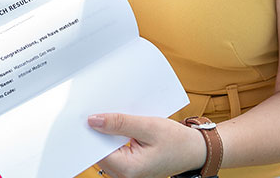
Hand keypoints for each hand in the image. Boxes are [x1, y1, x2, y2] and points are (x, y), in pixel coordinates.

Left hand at [90, 113, 206, 177]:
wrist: (195, 151)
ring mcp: (126, 174)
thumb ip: (120, 123)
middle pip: (99, 152)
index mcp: (128, 170)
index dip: (90, 133)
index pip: (97, 151)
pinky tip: (118, 125)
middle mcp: (124, 176)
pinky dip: (114, 138)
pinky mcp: (129, 168)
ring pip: (105, 151)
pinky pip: (114, 151)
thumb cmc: (177, 141)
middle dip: (97, 131)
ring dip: (106, 134)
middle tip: (97, 109)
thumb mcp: (148, 126)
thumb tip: (93, 121)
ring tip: (110, 115)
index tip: (85, 115)